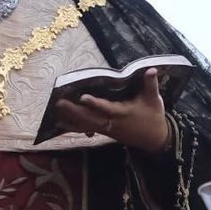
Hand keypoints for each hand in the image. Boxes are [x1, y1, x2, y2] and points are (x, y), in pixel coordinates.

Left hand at [53, 68, 169, 154]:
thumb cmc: (153, 117)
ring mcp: (107, 129)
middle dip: (74, 111)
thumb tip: (151, 69)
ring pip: (86, 125)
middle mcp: (112, 123)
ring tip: (56, 111)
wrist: (154, 140)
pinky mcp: (104, 132)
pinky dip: (74, 126)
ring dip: (70, 118)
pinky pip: (86, 129)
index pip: (107, 109)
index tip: (83, 97)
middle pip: (90, 118)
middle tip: (60, 102)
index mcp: (123, 113)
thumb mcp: (154, 100)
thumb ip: (151, 84)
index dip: (95, 104)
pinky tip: (60, 123)